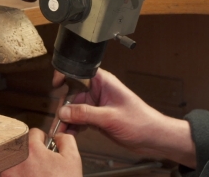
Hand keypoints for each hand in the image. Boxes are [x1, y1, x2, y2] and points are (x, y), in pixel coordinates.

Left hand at [0, 128, 81, 176]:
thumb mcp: (73, 159)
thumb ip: (66, 140)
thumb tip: (59, 136)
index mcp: (30, 149)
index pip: (34, 133)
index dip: (43, 141)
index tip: (46, 149)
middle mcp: (14, 159)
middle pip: (21, 145)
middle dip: (30, 152)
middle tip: (41, 164)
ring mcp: (7, 174)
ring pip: (13, 159)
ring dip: (21, 163)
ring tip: (34, 174)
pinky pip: (9, 172)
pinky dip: (17, 175)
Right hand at [55, 69, 195, 166]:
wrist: (153, 137)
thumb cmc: (141, 121)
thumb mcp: (110, 117)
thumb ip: (85, 113)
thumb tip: (64, 111)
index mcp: (104, 82)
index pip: (80, 72)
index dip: (66, 75)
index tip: (56, 85)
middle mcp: (99, 91)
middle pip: (73, 93)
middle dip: (64, 107)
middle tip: (59, 120)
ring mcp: (98, 104)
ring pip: (75, 108)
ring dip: (67, 119)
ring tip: (62, 129)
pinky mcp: (98, 117)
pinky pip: (80, 118)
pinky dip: (74, 125)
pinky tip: (71, 132)